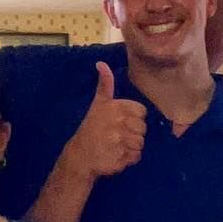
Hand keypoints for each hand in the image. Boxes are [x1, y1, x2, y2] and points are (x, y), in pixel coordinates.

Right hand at [61, 62, 146, 179]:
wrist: (79, 156)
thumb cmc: (91, 128)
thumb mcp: (97, 104)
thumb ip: (104, 85)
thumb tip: (101, 63)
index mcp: (116, 107)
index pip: (141, 112)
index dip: (133, 118)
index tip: (120, 122)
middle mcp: (119, 123)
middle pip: (143, 128)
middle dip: (132, 133)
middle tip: (116, 135)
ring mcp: (120, 141)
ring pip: (141, 143)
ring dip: (131, 146)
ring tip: (116, 145)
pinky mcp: (121, 158)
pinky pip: (137, 157)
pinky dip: (129, 158)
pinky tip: (117, 155)